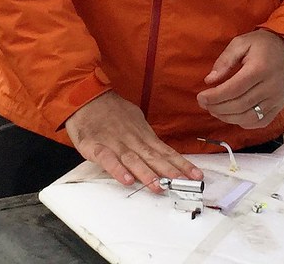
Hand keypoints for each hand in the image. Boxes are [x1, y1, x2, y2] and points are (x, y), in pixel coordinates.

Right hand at [64, 91, 203, 190]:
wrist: (87, 97)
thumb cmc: (113, 111)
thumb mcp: (136, 120)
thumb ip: (148, 139)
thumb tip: (164, 153)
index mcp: (143, 135)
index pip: (166, 152)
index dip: (181, 164)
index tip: (197, 175)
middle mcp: (133, 139)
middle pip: (154, 157)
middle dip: (171, 171)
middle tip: (186, 184)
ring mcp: (115, 143)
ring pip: (133, 160)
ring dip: (147, 174)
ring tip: (159, 187)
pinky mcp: (96, 146)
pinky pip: (108, 160)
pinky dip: (117, 170)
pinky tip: (127, 181)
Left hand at [196, 30, 283, 129]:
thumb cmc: (263, 46)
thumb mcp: (242, 42)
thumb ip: (225, 60)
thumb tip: (210, 80)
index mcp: (259, 69)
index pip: (234, 89)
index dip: (215, 96)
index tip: (201, 97)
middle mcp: (270, 87)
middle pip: (239, 105)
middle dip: (217, 107)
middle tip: (204, 104)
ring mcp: (276, 100)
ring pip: (248, 117)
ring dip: (227, 117)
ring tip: (214, 110)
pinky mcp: (278, 108)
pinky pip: (259, 122)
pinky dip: (242, 123)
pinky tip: (232, 115)